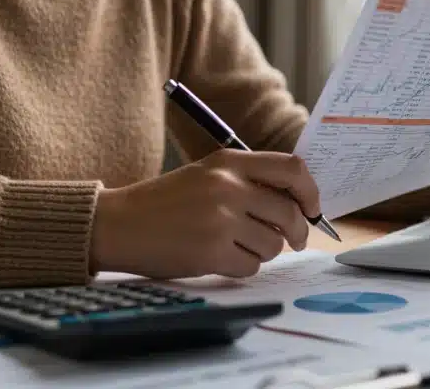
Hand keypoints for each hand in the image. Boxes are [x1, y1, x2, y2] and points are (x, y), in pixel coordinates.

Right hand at [89, 149, 321, 278]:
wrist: (118, 224)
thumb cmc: (165, 202)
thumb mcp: (207, 174)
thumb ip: (248, 181)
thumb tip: (298, 202)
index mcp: (229, 162)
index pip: (291, 169)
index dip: (310, 192)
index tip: (312, 208)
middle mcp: (228, 187)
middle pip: (289, 212)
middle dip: (298, 232)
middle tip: (293, 240)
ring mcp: (220, 220)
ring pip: (272, 244)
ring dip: (263, 251)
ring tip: (238, 246)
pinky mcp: (210, 252)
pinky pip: (251, 266)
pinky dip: (242, 267)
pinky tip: (221, 259)